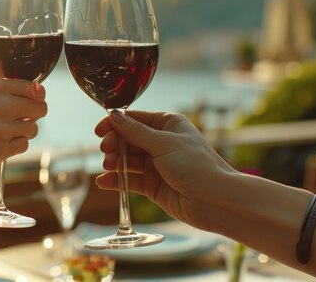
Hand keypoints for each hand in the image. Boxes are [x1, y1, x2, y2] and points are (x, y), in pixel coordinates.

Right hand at [0, 78, 46, 180]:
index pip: (32, 87)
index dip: (35, 95)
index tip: (32, 100)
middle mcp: (2, 105)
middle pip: (40, 107)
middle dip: (34, 113)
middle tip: (24, 119)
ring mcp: (3, 129)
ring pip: (34, 128)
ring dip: (25, 132)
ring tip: (9, 135)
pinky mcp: (0, 151)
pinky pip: (23, 146)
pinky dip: (16, 146)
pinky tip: (2, 146)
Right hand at [94, 110, 235, 229]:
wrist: (216, 201)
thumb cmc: (196, 166)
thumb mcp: (164, 144)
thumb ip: (135, 132)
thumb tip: (113, 115)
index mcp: (168, 124)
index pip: (134, 119)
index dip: (115, 124)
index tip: (99, 131)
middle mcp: (161, 142)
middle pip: (127, 139)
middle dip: (114, 144)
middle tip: (106, 151)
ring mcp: (156, 165)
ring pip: (127, 160)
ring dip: (114, 162)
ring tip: (108, 166)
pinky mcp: (153, 186)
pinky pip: (130, 180)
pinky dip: (116, 180)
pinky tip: (103, 181)